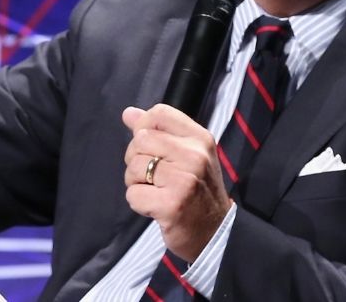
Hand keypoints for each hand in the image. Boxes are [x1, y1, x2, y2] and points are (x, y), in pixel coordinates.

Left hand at [122, 104, 230, 261]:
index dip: (143, 126)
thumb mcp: (187, 155)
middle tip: (154, 176)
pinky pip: (133, 194)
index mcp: (200, 139)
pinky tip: (156, 207)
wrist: (216, 233)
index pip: (160, 113)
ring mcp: (183, 180)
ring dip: (136, 182)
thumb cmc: (198, 191)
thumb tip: (128, 113)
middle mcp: (194, 156)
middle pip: (140, 140)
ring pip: (134, 167)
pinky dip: (138, 203)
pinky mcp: (171, 205)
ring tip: (156, 191)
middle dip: (137, 159)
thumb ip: (158, 132)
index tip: (147, 145)